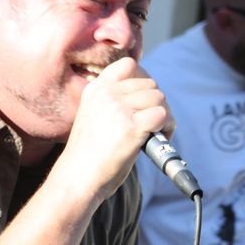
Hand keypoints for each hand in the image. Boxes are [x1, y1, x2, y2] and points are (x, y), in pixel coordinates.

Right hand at [59, 57, 173, 202]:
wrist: (78, 178)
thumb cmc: (87, 155)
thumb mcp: (92, 117)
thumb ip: (112, 103)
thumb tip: (147, 97)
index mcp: (96, 89)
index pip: (128, 66)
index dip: (143, 79)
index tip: (144, 98)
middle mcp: (107, 94)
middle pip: (150, 85)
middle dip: (156, 103)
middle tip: (154, 123)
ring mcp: (119, 109)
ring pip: (159, 98)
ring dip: (164, 115)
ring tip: (158, 131)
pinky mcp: (132, 128)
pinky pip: (162, 115)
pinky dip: (167, 126)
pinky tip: (161, 137)